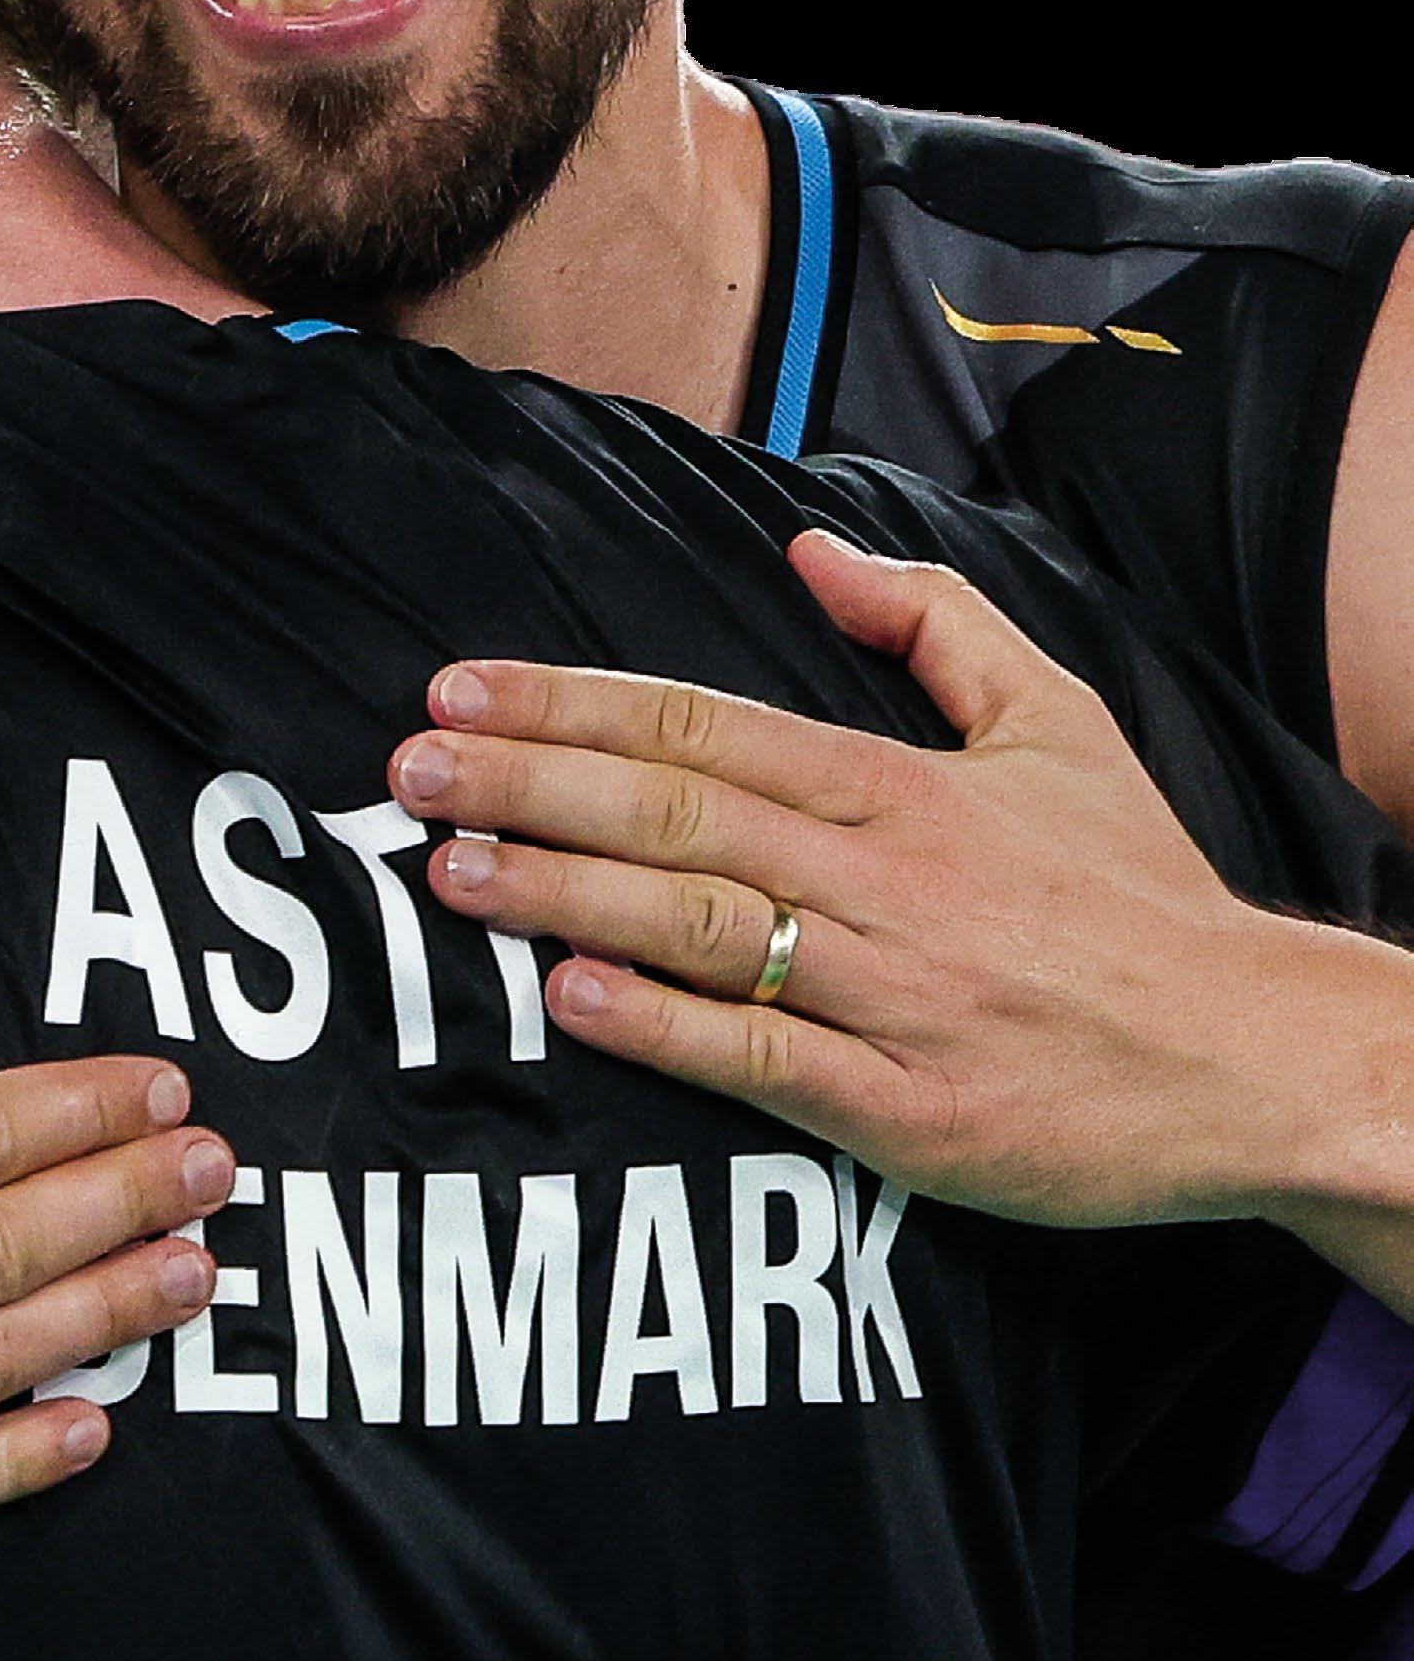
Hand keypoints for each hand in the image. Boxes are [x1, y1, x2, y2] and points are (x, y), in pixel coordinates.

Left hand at [390, 532, 1413, 1235]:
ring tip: (448, 867)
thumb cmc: (1139, 891)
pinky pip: (764, 1061)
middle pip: (674, 811)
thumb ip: (933, 619)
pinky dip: (664, 1030)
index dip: (569, 704)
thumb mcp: (1060, 718)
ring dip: (561, 893)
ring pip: (700, 927)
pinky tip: (570, 999)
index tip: (458, 688)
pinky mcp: (907, 1112)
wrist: (1256, 1054)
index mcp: (901, 786)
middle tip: (405, 767)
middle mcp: (884, 878)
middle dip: (527, 783)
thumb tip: (811, 548)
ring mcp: (891, 996)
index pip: (701, 724)